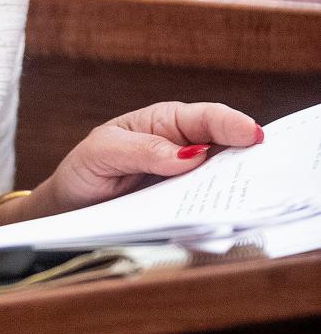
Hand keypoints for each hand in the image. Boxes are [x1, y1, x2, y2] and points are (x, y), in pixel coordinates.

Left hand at [19, 101, 263, 222]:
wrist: (70, 206)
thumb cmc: (85, 170)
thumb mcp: (103, 153)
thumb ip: (143, 150)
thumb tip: (190, 155)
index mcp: (163, 122)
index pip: (204, 117)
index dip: (230, 123)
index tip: (251, 134)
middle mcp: (181, 147)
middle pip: (224, 147)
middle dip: (244, 155)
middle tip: (262, 167)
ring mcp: (184, 178)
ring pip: (219, 177)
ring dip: (233, 185)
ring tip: (247, 193)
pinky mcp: (181, 205)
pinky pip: (204, 204)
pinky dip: (214, 208)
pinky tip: (221, 215)